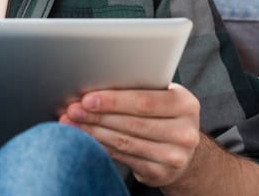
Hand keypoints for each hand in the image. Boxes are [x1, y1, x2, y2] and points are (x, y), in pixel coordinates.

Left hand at [59, 84, 200, 187]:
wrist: (182, 148)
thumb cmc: (164, 114)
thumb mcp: (161, 96)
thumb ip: (137, 89)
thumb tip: (94, 86)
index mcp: (186, 104)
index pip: (145, 102)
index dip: (113, 101)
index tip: (87, 99)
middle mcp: (184, 132)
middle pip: (132, 123)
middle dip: (97, 116)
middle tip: (72, 110)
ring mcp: (174, 156)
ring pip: (125, 142)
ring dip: (94, 132)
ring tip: (72, 123)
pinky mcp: (161, 173)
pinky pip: (124, 157)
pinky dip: (101, 147)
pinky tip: (85, 139)